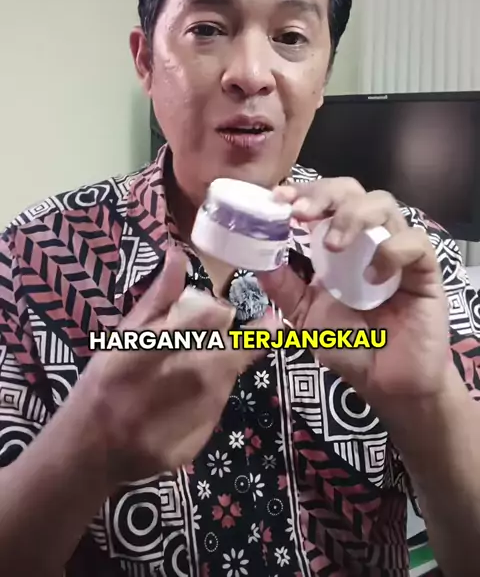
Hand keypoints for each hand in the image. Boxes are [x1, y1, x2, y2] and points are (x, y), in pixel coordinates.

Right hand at [77, 247, 278, 483]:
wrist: (91, 450)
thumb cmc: (104, 382)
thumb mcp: (124, 335)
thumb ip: (159, 298)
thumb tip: (178, 254)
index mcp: (166, 343)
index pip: (217, 316)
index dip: (226, 313)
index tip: (227, 312)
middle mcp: (191, 377)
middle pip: (235, 349)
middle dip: (232, 343)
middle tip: (207, 346)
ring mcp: (201, 413)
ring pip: (229, 378)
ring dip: (218, 370)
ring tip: (182, 378)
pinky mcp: (204, 439)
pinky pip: (218, 409)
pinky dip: (208, 401)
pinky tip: (180, 405)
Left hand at [257, 178, 450, 410]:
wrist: (387, 386)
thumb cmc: (350, 346)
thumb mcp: (304, 317)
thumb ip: (283, 287)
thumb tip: (257, 260)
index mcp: (337, 244)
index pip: (323, 200)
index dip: (302, 192)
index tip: (278, 199)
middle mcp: (367, 239)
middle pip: (353, 190)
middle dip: (324, 194)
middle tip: (301, 213)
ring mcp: (397, 251)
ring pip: (384, 204)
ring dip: (353, 216)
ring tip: (333, 246)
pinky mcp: (424, 270)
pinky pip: (415, 241)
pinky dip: (392, 251)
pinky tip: (375, 277)